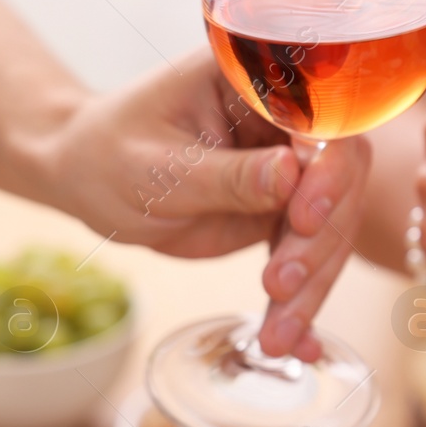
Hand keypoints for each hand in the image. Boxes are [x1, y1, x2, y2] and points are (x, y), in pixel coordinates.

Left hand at [39, 50, 370, 359]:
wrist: (85, 178)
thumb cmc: (107, 154)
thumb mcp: (157, 168)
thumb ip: (227, 176)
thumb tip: (293, 176)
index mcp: (257, 81)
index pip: (320, 118)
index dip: (325, 168)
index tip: (301, 216)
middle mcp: (287, 120)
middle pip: (340, 176)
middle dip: (318, 239)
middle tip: (279, 286)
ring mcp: (291, 168)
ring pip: (331, 225)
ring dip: (312, 284)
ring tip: (277, 337)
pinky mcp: (285, 210)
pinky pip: (309, 255)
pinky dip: (304, 302)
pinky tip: (301, 346)